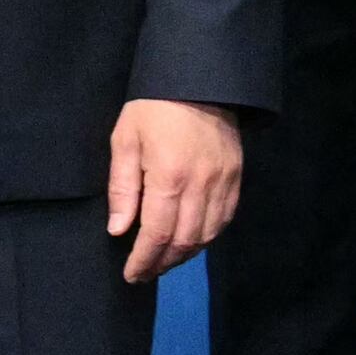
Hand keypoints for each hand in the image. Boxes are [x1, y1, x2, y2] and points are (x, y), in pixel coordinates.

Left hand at [107, 99, 245, 282]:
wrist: (199, 80)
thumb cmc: (153, 108)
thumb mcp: (126, 141)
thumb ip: (122, 188)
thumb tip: (119, 230)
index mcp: (169, 177)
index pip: (157, 235)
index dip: (144, 260)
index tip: (132, 274)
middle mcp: (200, 186)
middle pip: (184, 242)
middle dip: (162, 264)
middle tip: (145, 273)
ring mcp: (223, 183)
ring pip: (207, 236)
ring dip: (184, 255)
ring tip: (164, 261)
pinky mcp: (236, 178)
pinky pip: (224, 220)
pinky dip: (207, 237)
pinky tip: (191, 241)